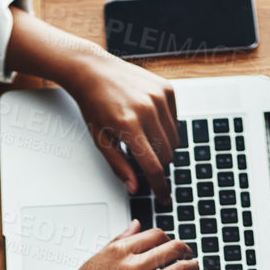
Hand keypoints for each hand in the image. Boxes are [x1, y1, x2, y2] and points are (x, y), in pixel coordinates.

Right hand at [32, 220, 206, 269]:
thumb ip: (118, 241)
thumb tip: (135, 225)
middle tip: (188, 255)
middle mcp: (132, 266)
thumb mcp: (95, 261)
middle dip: (185, 250)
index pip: (155, 235)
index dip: (167, 239)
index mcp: (119, 251)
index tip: (171, 246)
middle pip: (172, 247)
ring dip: (193, 268)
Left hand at [61, 53, 180, 203]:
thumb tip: (134, 188)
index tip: (163, 198)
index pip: (152, 166)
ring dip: (163, 147)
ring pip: (175, 140)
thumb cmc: (94, 105)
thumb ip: (118, 165)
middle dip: (158, 164)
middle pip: (167, 155)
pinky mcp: (167, 89)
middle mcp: (147, 109)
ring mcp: (159, 97)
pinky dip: (166, 127)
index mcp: (128, 125)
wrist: (94, 71)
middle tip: (143, 159)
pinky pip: (176, 120)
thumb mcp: (100, 140)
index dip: (159, 187)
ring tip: (142, 137)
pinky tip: (148, 120)